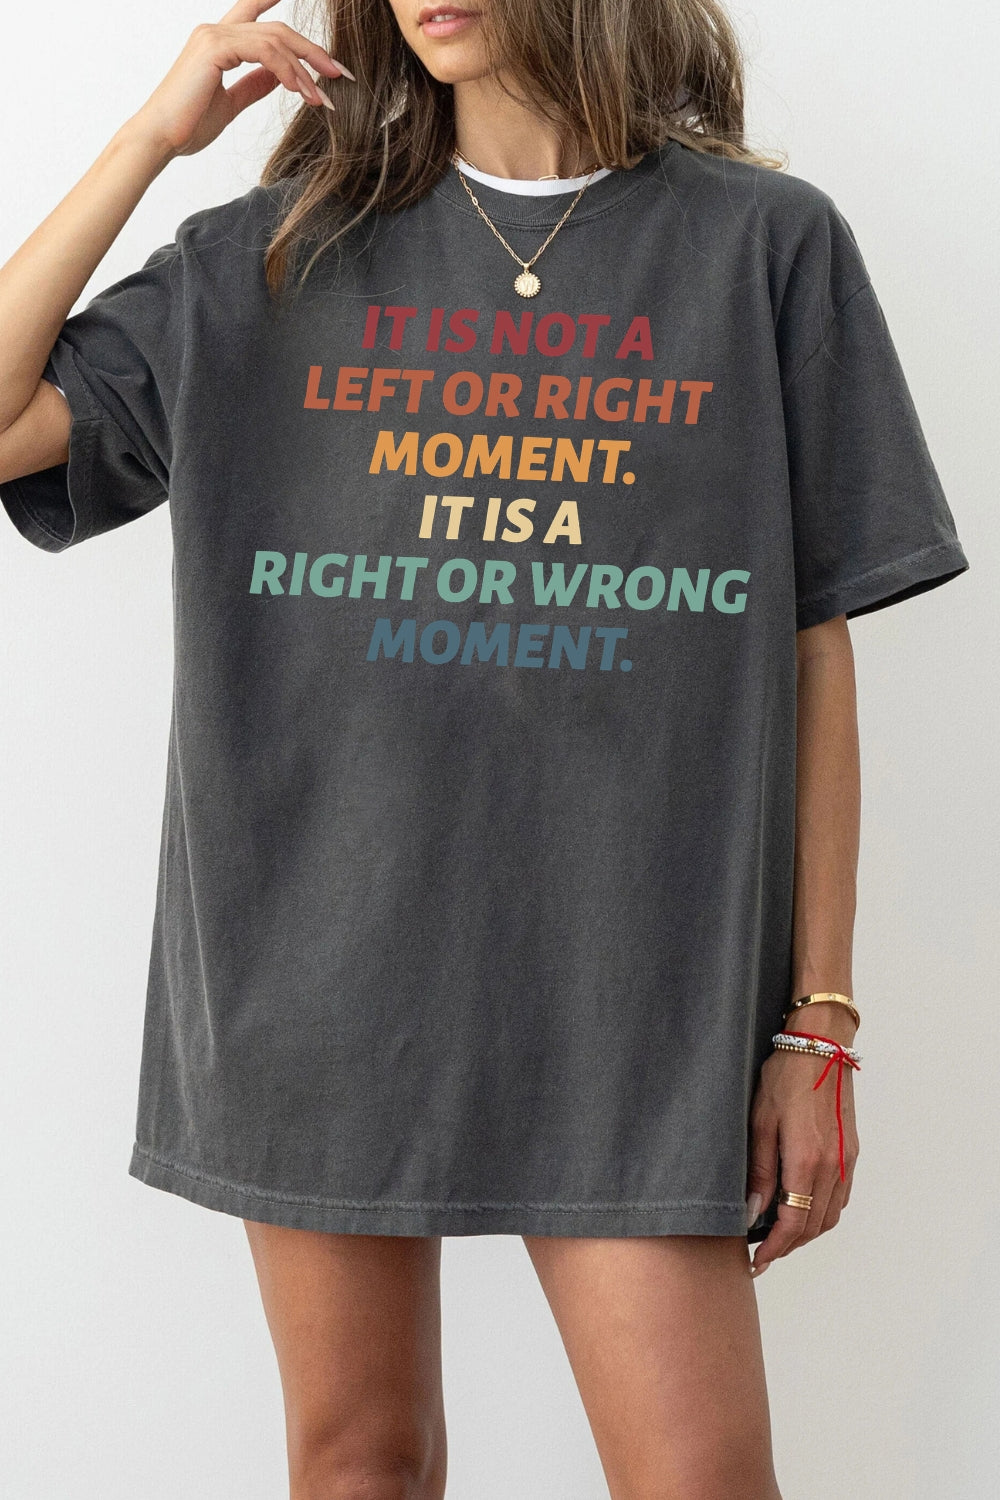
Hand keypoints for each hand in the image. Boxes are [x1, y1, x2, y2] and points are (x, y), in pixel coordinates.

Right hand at [125, 1, 353, 160]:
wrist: (160, 139)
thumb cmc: (188, 125)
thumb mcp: (231, 103)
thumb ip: (254, 85)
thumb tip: (280, 77)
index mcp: (219, 42)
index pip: (255, 13)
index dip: (279, 7)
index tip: (309, 19)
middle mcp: (216, 31)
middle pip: (277, 29)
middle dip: (312, 51)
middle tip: (338, 74)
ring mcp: (214, 35)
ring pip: (275, 39)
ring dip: (304, 68)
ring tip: (321, 95)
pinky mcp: (214, 47)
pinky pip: (264, 51)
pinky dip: (287, 70)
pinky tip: (300, 89)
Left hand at [745, 1041, 859, 1275]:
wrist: (820, 1046)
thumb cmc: (785, 1076)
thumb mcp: (760, 1121)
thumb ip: (760, 1171)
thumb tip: (753, 1212)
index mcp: (808, 1160)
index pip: (793, 1223)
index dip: (774, 1249)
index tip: (756, 1262)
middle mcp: (833, 1166)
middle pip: (814, 1227)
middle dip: (788, 1247)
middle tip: (762, 1255)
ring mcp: (847, 1160)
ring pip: (831, 1216)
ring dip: (806, 1234)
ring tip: (779, 1237)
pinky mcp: (851, 1152)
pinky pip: (840, 1198)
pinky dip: (822, 1214)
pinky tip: (802, 1210)